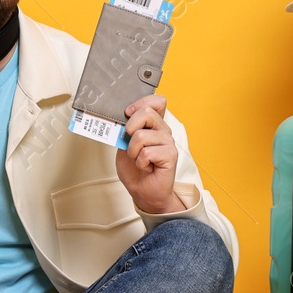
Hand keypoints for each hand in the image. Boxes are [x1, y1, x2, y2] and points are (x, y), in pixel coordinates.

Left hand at [115, 94, 185, 214]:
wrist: (143, 192)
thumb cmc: (135, 169)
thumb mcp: (124, 145)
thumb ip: (125, 131)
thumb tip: (121, 120)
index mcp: (154, 125)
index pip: (157, 101)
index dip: (141, 102)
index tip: (128, 113)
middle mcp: (164, 131)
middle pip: (146, 112)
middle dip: (129, 128)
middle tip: (129, 144)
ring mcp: (168, 142)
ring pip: (141, 135)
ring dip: (133, 152)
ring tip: (139, 160)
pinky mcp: (170, 155)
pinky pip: (146, 152)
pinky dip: (140, 162)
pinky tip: (147, 167)